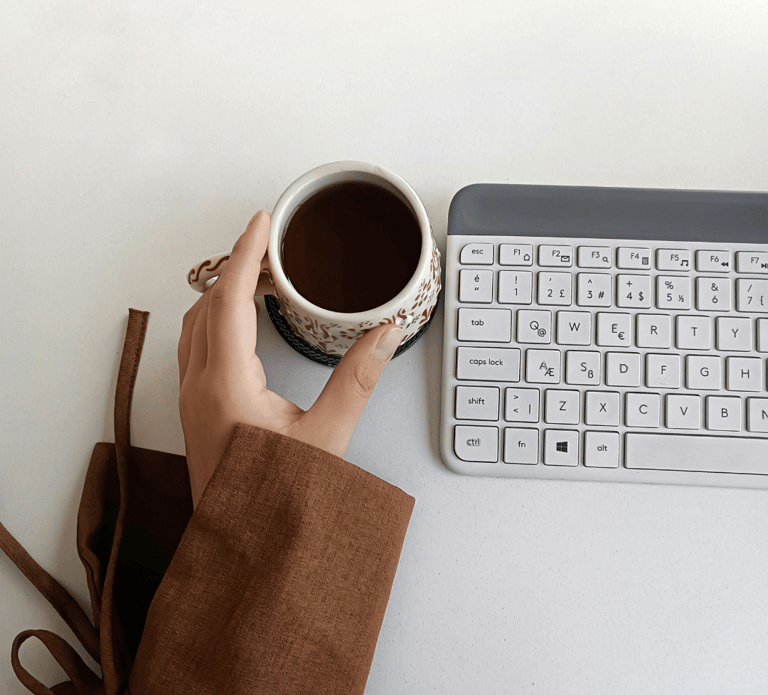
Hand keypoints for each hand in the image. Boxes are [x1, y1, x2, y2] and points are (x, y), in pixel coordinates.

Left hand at [177, 211, 402, 505]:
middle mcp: (199, 387)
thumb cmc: (278, 501)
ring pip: (197, 324)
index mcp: (226, 386)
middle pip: (208, 304)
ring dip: (224, 292)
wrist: (246, 551)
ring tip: (260, 276)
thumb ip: (358, 379)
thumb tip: (383, 332)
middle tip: (273, 248)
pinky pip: (197, 345)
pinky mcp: (196, 410)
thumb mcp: (328, 438)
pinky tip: (243, 323)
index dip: (246, 254)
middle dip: (238, 267)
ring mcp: (191, 399)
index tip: (262, 222)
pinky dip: (217, 318)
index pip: (230, 300)